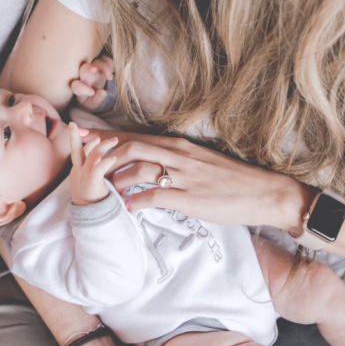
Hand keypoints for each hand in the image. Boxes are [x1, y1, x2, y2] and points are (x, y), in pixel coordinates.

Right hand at [69, 122, 117, 205]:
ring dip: (102, 146)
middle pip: (74, 150)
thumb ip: (96, 170)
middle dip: (73, 136)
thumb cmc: (96, 201)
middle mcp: (77, 172)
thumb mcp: (94, 182)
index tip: (94, 136)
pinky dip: (106, 161)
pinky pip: (97, 169)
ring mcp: (82, 177)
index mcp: (77, 172)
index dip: (85, 143)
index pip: (79, 152)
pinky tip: (114, 157)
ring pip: (90, 156)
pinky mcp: (91, 183)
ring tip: (114, 141)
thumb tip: (106, 159)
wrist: (92, 217)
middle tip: (74, 124)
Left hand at [70, 55, 114, 109]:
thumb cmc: (91, 99)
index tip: (92, 93)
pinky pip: (104, 58)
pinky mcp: (100, 64)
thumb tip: (103, 92)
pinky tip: (112, 71)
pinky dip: (109, 62)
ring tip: (109, 78)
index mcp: (78, 87)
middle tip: (94, 70)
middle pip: (84, 68)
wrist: (94, 92)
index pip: (76, 86)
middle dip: (88, 67)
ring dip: (104, 66)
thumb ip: (97, 99)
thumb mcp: (93, 104)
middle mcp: (84, 76)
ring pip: (96, 61)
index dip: (83, 88)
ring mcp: (92, 68)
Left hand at [82, 130, 313, 231]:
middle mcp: (178, 155)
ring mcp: (184, 175)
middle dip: (102, 151)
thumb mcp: (200, 162)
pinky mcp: (190, 197)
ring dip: (116, 178)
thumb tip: (149, 164)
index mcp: (179, 145)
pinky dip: (136, 202)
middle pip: (130, 146)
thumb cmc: (232, 180)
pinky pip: (155, 196)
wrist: (263, 192)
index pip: (136, 136)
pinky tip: (126, 209)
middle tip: (81, 158)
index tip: (84, 137)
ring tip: (100, 188)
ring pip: (139, 168)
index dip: (107, 137)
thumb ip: (174, 160)